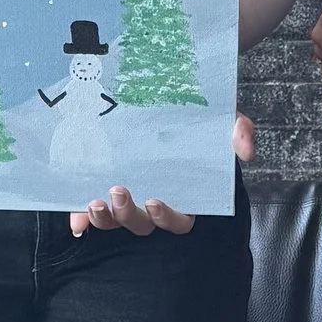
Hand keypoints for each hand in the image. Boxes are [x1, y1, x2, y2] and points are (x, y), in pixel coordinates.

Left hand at [69, 117, 252, 240]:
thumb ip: (238, 129)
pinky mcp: (102, 190)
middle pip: (142, 224)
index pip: (179, 220)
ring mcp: (126, 199)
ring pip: (115, 222)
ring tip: (95, 200)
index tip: (155, 201)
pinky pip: (90, 214)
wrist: (158, 96)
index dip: (167, 217)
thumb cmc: (194, 119)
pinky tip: (75, 220)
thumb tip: (246, 150)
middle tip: (119, 191)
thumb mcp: (220, 118)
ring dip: (104, 218)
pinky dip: (81, 219)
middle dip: (129, 215)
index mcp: (182, 194)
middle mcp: (153, 202)